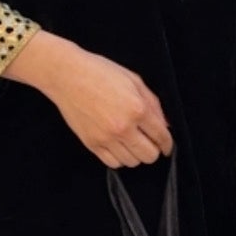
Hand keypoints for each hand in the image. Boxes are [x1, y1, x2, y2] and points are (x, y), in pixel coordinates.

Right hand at [6, 31, 172, 166]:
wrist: (67, 76)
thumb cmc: (100, 72)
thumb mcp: (134, 81)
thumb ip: (153, 105)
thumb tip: (165, 125)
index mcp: (137, 109)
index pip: (161, 137)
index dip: (168, 144)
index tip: (166, 146)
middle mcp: (123, 127)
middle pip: (149, 156)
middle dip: (154, 151)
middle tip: (149, 143)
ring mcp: (106, 138)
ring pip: (132, 162)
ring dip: (135, 154)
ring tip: (131, 142)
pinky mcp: (91, 144)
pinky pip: (113, 163)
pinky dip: (119, 158)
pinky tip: (118, 146)